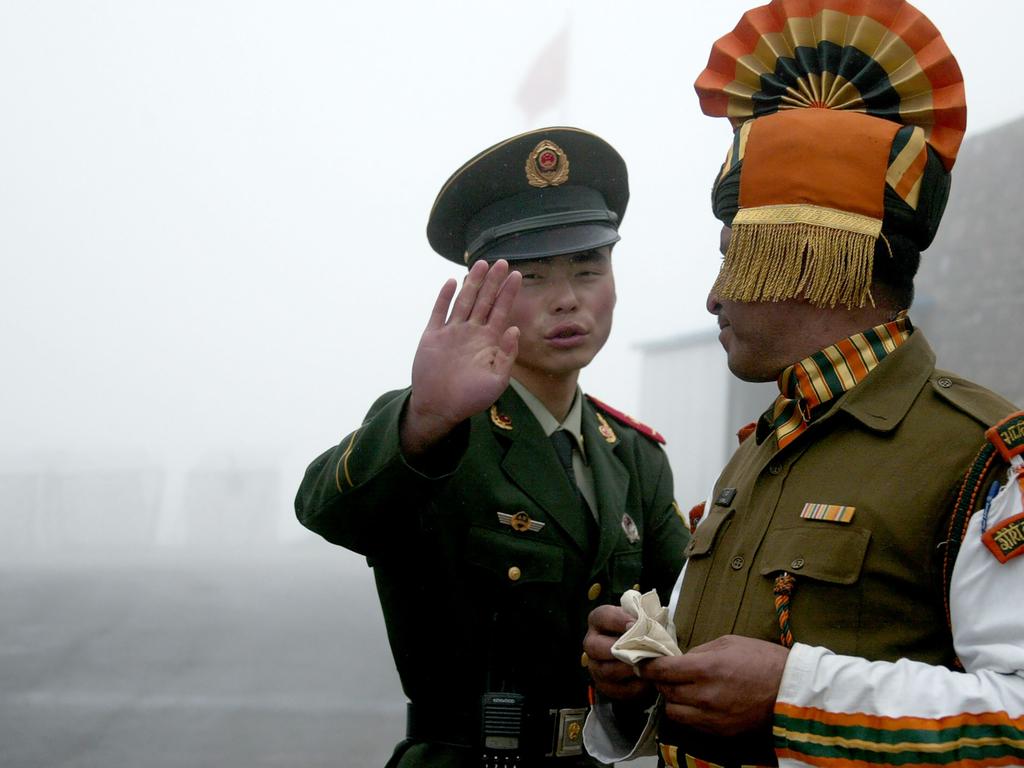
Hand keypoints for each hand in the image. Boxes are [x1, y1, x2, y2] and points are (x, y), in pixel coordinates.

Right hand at [401, 259, 521, 454]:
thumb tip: (514, 328)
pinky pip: (439, 312)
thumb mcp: (497, 380)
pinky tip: (452, 282)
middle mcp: (471, 333)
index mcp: (488, 342)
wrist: (440, 408)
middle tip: (502, 262)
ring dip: (472, 283)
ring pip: (464, 301)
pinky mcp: (433, 336)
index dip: (508, 293)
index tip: (517, 275)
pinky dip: (445, 297)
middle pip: (484, 300)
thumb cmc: (471, 398)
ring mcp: (452, 332)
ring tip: (481, 264)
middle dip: (493, 282)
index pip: (501, 311)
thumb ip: (507, 354)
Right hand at [584, 605, 651, 701]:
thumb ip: (644, 619)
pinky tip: (647, 680)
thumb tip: (650, 625)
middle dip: (619, 649)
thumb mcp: (642, 620)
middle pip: (596, 647)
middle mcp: (592, 643)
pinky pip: (616, 689)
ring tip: (647, 666)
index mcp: (599, 620)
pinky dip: (634, 687)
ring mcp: (595, 666)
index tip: (637, 624)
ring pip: (606, 671)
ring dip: (629, 669)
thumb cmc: (643, 632)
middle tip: (640, 650)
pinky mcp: (604, 686)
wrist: (644, 654)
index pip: (603, 616)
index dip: (619, 620)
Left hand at [640, 635, 787, 736]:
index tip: (643, 662)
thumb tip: (679, 659)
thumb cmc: (763, 660)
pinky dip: (687, 713)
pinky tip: (697, 702)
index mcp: (705, 669)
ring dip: (672, 699)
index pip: (662, 670)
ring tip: (682, 688)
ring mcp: (711, 717)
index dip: (648, 665)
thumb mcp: (728, 643)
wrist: (792, 692)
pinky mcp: (719, 732)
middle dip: (661, 681)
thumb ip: (699, 651)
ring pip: (673, 711)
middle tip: (666, 672)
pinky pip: (691, 723)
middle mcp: (704, 696)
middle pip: (665, 691)